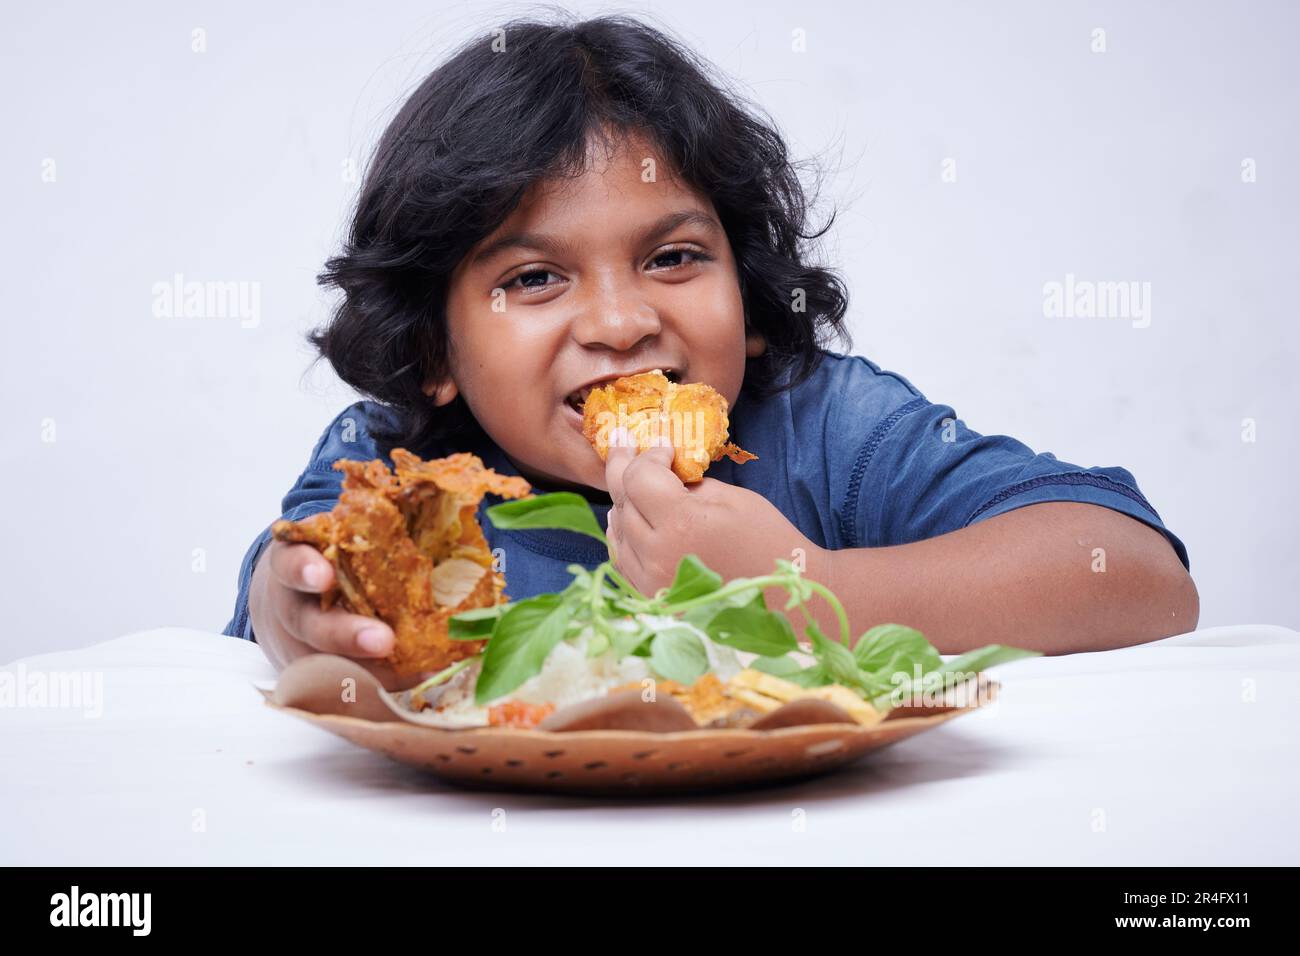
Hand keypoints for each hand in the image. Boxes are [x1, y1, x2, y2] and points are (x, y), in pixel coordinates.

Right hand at [248, 540, 424, 690]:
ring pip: (330, 665)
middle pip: (312, 626)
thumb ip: (364, 525)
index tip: (323, 576)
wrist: (282, 603)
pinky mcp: (316, 677)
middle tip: (383, 640)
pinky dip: (384, 684)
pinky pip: (348, 685)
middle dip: (347, 634)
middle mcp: (292, 610)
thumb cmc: (324, 558)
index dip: (304, 571)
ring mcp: (301, 649)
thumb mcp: (330, 536)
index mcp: (292, 563)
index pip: (291, 564)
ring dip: (373, 671)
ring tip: (417, 670)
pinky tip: (422, 677)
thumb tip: (428, 497)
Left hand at [604, 427, 824, 595]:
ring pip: (617, 530)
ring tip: (628, 481)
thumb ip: (689, 485)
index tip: (665, 450)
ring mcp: (650, 581)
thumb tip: (663, 476)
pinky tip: (629, 518)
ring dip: (622, 502)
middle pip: (623, 502)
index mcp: (682, 524)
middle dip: (627, 470)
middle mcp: (657, 555)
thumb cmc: (767, 541)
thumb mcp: (732, 498)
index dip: (649, 456)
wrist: (786, 597)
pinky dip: (623, 534)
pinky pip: (623, 559)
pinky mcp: (651, 597)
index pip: (639, 478)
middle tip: (624, 444)